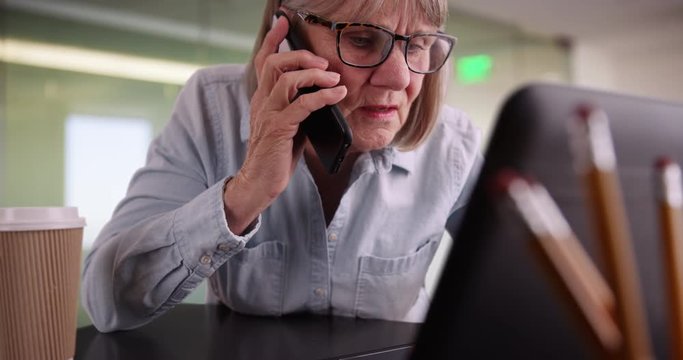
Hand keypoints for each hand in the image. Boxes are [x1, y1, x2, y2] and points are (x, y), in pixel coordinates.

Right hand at [224, 15, 346, 233]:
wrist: (260, 183)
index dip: (273, 39)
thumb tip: (325, 94)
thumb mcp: (290, 126)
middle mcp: (262, 102)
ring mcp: (268, 114)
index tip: (284, 22)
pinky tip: (338, 96)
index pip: (263, 61)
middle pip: (275, 63)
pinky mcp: (278, 129)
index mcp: (263, 99)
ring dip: (315, 75)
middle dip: (302, 56)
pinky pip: (302, 104)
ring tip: (335, 79)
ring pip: (287, 79)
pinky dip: (323, 96)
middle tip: (324, 63)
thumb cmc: (276, 156)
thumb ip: (300, 108)